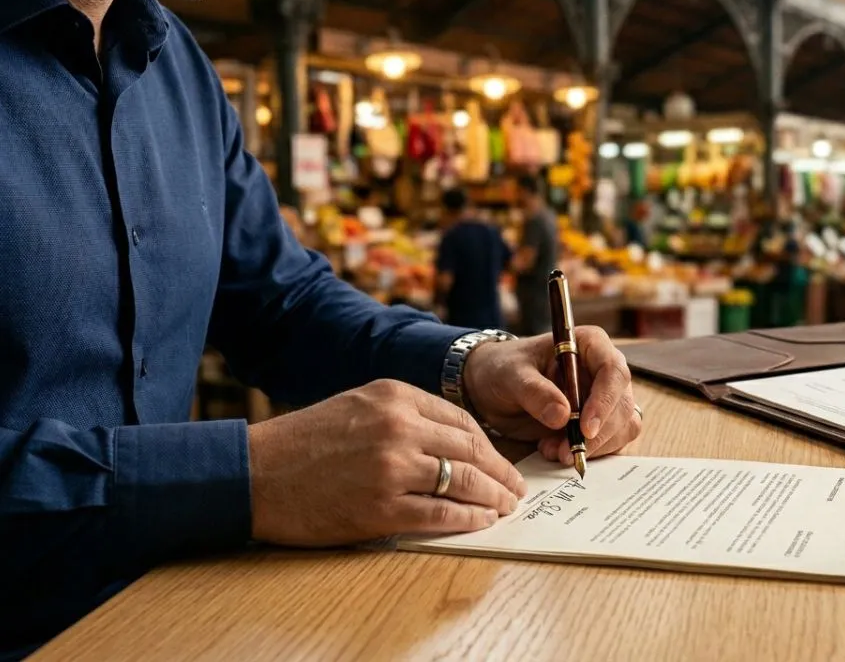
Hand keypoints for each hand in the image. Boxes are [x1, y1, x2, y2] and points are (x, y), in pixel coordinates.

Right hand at [247, 379, 527, 546]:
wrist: (254, 473)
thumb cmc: (304, 442)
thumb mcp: (358, 406)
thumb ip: (405, 416)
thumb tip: (456, 442)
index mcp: (394, 396)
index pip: (463, 420)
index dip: (492, 445)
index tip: (504, 461)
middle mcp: (398, 427)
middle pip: (472, 450)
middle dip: (502, 472)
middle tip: (517, 488)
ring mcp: (392, 467)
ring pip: (464, 482)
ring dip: (493, 497)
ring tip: (505, 507)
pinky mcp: (381, 507)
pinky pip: (442, 513)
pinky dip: (469, 519)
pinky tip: (481, 522)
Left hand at [462, 326, 641, 465]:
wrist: (493, 387)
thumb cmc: (503, 369)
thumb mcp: (511, 375)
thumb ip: (534, 392)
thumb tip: (563, 415)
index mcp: (589, 344)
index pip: (613, 370)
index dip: (605, 400)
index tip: (585, 428)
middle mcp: (604, 369)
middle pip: (621, 404)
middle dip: (596, 434)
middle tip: (564, 451)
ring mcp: (605, 397)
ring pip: (621, 426)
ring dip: (593, 447)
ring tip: (553, 451)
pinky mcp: (601, 421)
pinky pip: (611, 441)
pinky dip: (591, 453)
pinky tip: (559, 451)